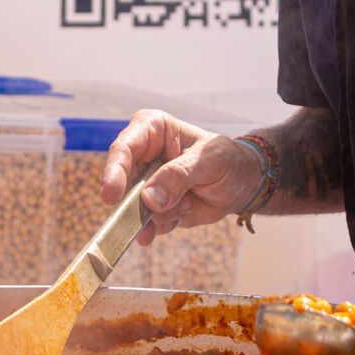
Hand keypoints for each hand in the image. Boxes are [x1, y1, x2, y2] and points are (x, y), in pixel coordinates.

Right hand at [99, 111, 264, 244]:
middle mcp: (143, 155)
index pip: (124, 148)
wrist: (243, 185)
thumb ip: (179, 175)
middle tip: (154, 210)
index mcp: (152, 129)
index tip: (111, 196)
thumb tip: (149, 199)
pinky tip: (184, 213)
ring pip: (134, 208)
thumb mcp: (209, 161)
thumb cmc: (228, 161)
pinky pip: (146, 224)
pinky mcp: (152, 207)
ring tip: (188, 201)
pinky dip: (164, 224)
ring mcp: (146, 184)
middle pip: (120, 183)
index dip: (114, 171)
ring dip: (161, 213)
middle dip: (135, 203)